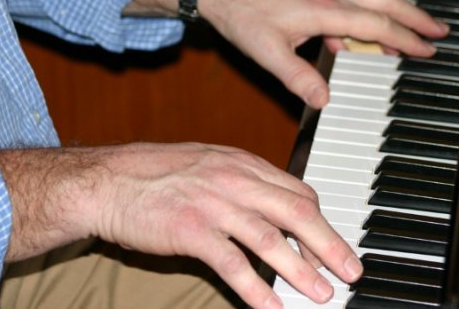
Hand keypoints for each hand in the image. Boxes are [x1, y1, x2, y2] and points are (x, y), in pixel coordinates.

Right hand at [0, 143, 362, 308]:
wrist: (108, 179)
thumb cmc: (158, 173)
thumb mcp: (211, 165)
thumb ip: (246, 183)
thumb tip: (279, 207)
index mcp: (244, 164)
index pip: (298, 192)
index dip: (320, 223)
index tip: (333, 245)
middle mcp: (235, 180)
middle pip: (296, 213)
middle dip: (328, 244)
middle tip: (351, 270)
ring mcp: (214, 204)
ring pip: (270, 239)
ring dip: (300, 269)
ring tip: (322, 293)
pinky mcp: (190, 230)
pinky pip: (231, 263)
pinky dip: (254, 287)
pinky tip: (271, 306)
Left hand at [199, 0, 448, 108]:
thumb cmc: (239, 13)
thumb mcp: (268, 54)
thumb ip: (299, 78)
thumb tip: (323, 101)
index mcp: (323, 10)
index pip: (377, 27)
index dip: (407, 39)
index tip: (427, 49)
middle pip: (385, 0)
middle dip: (416, 16)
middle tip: (438, 30)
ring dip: (389, 13)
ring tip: (401, 36)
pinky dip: (357, 9)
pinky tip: (343, 30)